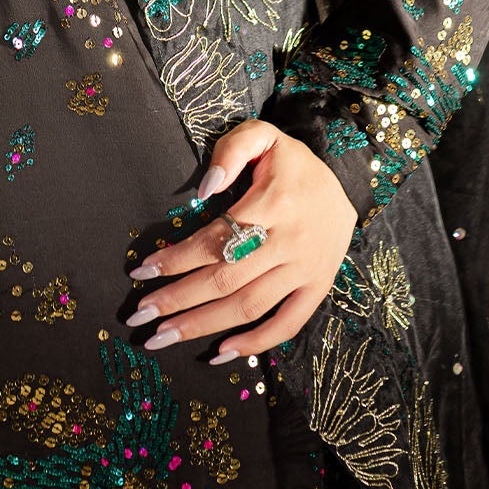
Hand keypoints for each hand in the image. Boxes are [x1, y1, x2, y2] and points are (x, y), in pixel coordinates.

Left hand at [125, 118, 357, 362]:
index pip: (216, 238)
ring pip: (249, 306)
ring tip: (162, 337)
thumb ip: (231, 151)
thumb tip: (204, 189)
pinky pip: (288, 324)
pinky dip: (255, 344)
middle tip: (140, 316)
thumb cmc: (293, 163)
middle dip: (178, 300)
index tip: (141, 270)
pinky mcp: (319, 288)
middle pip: (226, 279)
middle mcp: (290, 241)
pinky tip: (220, 352)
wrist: (348, 183)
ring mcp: (307, 269)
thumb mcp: (263, 136)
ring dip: (203, 325)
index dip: (176, 258)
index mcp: (274, 202)